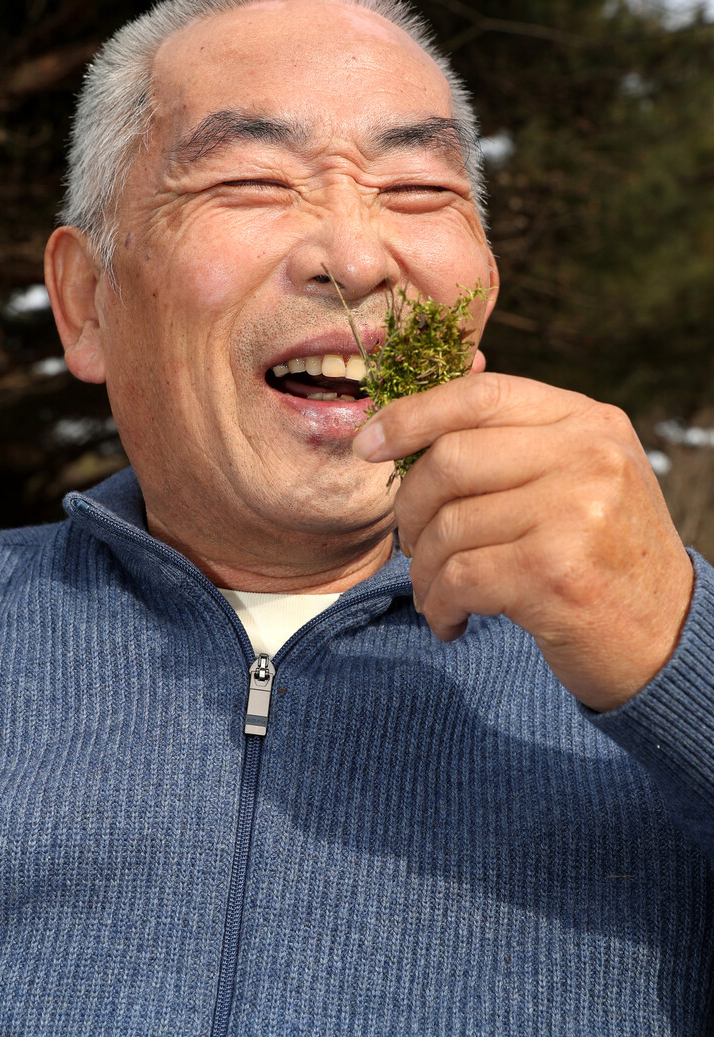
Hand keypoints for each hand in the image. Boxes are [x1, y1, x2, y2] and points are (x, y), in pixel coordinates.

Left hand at [353, 372, 693, 710]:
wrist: (669, 641)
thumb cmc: (604, 557)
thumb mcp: (580, 478)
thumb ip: (514, 443)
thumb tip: (410, 423)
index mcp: (588, 421)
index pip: (480, 395)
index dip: (410, 415)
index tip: (367, 445)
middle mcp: (588, 457)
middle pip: (450, 459)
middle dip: (411, 508)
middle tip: (414, 545)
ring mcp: (575, 512)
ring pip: (448, 527)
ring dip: (424, 572)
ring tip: (437, 594)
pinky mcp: (556, 573)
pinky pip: (458, 579)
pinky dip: (438, 606)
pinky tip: (451, 622)